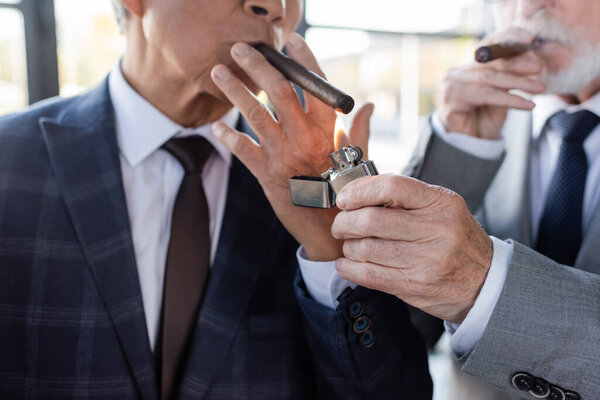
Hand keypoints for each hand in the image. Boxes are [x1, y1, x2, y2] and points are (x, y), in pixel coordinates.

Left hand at [210, 33, 373, 260]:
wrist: (327, 230)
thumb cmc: (344, 190)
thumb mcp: (357, 158)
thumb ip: (359, 129)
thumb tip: (368, 105)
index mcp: (328, 131)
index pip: (315, 86)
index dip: (303, 60)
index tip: (291, 41)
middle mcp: (304, 139)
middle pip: (279, 91)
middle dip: (259, 65)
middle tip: (242, 48)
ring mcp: (281, 156)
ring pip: (254, 113)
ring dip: (234, 90)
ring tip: (218, 72)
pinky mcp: (264, 173)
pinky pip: (240, 149)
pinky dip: (226, 136)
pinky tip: (216, 125)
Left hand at [330, 174, 492, 323]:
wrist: (485, 281)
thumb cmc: (457, 239)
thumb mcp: (444, 208)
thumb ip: (407, 198)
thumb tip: (359, 192)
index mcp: (440, 203)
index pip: (392, 186)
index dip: (360, 190)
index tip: (345, 198)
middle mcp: (435, 229)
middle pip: (371, 219)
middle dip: (345, 222)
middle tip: (340, 225)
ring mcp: (425, 259)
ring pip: (365, 248)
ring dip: (348, 246)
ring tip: (349, 245)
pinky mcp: (414, 285)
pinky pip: (369, 275)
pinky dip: (349, 268)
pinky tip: (346, 264)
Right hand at [438, 28, 544, 138]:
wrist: (469, 145)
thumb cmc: (485, 118)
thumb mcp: (502, 92)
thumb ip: (511, 75)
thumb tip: (534, 56)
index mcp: (468, 66)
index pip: (489, 45)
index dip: (508, 37)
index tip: (530, 37)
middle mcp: (456, 72)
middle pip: (491, 64)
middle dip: (518, 65)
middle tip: (539, 68)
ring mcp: (451, 85)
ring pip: (489, 79)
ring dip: (518, 83)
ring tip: (539, 88)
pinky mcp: (450, 100)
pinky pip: (485, 95)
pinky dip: (509, 100)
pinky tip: (527, 105)